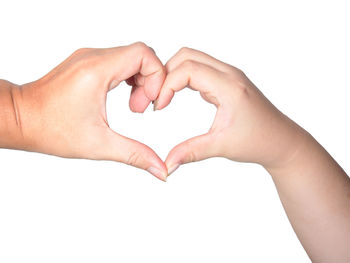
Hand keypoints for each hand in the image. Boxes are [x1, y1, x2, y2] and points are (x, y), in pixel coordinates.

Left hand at [10, 42, 166, 180]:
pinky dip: (128, 78)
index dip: (157, 76)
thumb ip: (135, 155)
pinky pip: (118, 62)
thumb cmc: (50, 129)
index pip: (143, 54)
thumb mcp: (98, 145)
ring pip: (130, 57)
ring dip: (139, 81)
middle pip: (140, 55)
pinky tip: (123, 98)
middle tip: (140, 108)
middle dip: (150, 82)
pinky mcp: (86, 63)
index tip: (152, 101)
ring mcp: (88, 58)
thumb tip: (160, 169)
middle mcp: (93, 57)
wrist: (21, 119)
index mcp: (96, 71)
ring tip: (132, 107)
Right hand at [155, 47, 304, 173]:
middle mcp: (230, 75)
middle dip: (166, 73)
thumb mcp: (221, 147)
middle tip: (158, 97)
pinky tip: (178, 95)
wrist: (281, 141)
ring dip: (174, 74)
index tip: (159, 107)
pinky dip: (184, 78)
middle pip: (187, 55)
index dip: (167, 85)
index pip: (188, 69)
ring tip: (165, 97)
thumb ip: (190, 153)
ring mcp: (229, 76)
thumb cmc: (259, 141)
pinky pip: (200, 69)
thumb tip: (167, 164)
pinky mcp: (227, 81)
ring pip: (193, 59)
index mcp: (230, 87)